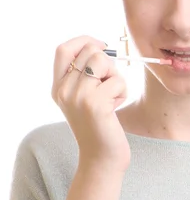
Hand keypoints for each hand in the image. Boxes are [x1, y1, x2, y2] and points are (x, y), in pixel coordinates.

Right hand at [51, 35, 130, 172]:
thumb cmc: (100, 125)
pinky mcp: (95, 104)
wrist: (101, 158)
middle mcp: (63, 90)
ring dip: (116, 77)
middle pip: (90, 52)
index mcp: (58, 87)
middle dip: (108, 63)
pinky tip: (116, 108)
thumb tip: (99, 46)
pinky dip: (123, 92)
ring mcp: (78, 96)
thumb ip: (84, 74)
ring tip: (112, 96)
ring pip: (104, 62)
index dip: (84, 41)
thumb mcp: (83, 98)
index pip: (63, 49)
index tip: (102, 46)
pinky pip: (118, 81)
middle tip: (109, 85)